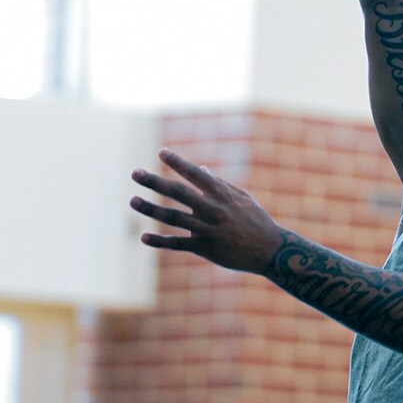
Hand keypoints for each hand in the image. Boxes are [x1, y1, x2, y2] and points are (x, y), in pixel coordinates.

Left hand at [130, 149, 286, 274]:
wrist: (270, 250)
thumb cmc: (256, 220)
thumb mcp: (242, 198)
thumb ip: (219, 184)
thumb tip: (201, 169)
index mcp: (222, 194)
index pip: (195, 174)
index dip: (177, 162)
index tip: (161, 152)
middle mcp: (213, 209)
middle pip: (178, 192)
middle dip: (155, 181)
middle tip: (135, 173)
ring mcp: (208, 229)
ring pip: (173, 217)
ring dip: (150, 208)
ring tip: (132, 201)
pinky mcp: (205, 248)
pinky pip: (178, 244)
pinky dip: (161, 241)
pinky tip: (144, 237)